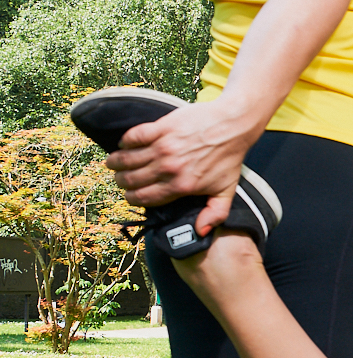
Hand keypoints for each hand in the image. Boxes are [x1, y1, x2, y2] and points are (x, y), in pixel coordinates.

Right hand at [105, 100, 258, 235]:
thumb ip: (214, 214)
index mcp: (181, 186)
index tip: (129, 195)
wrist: (234, 126)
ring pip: (127, 159)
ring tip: (113, 162)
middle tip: (120, 179)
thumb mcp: (226, 191)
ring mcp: (164, 148)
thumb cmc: (230, 158)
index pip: (144, 198)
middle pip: (131, 180)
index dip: (131, 198)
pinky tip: (125, 144)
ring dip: (116, 162)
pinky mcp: (161, 128)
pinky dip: (125, 142)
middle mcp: (169, 169)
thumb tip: (200, 232)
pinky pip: (133, 137)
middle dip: (121, 182)